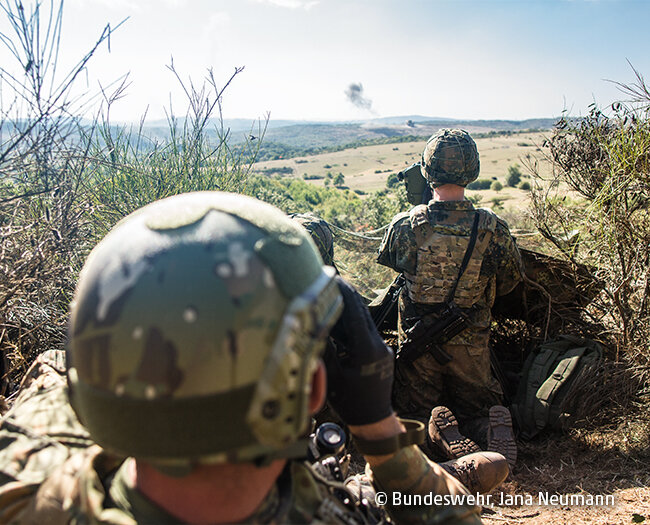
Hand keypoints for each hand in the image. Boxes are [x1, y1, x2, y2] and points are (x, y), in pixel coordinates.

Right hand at [323, 276, 393, 424]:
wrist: (375, 420)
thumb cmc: (351, 403)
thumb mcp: (333, 377)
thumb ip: (324, 351)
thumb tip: (311, 328)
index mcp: (366, 349)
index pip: (354, 313)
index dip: (343, 293)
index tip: (333, 279)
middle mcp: (377, 345)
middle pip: (361, 313)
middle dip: (346, 296)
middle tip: (331, 281)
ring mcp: (382, 348)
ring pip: (363, 322)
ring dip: (348, 311)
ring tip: (330, 299)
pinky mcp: (381, 353)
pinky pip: (366, 334)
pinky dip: (352, 326)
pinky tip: (338, 323)